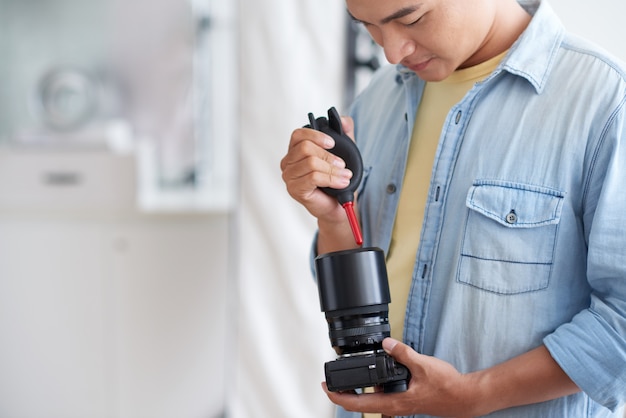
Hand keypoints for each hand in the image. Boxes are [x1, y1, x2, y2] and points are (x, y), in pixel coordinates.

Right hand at [280, 116, 355, 221]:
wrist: (338, 206)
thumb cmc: (335, 180)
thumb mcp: (344, 153)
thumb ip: (345, 134)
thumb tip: (344, 121)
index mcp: (295, 151)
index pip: (298, 135)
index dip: (315, 135)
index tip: (332, 143)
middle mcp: (288, 163)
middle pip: (305, 148)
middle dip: (328, 156)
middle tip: (342, 165)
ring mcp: (289, 177)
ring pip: (311, 163)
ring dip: (333, 170)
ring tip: (345, 176)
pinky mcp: (295, 190)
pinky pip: (313, 177)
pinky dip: (331, 179)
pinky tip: (340, 183)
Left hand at [323, 338, 478, 417]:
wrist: (464, 397)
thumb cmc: (447, 386)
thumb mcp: (423, 365)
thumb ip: (402, 353)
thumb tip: (387, 343)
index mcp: (394, 403)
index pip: (359, 404)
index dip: (339, 396)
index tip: (326, 387)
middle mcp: (394, 408)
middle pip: (361, 404)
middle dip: (344, 393)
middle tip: (331, 381)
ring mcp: (399, 405)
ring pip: (372, 400)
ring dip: (359, 391)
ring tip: (350, 375)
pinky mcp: (405, 400)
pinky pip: (383, 396)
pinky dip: (374, 387)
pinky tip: (376, 375)